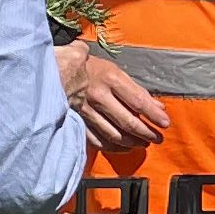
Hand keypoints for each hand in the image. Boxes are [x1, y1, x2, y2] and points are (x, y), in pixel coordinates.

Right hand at [53, 38, 171, 149]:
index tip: (165, 123)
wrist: (49, 70)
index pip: (138, 100)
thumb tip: (154, 101)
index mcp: (110, 79)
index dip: (153, 114)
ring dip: (132, 142)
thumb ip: (133, 86)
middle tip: (157, 138)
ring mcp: (88, 111)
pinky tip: (122, 148)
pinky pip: (97, 139)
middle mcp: (100, 96)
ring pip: (114, 133)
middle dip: (146, 132)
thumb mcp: (110, 67)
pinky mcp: (78, 121)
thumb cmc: (81, 65)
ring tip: (143, 144)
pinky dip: (112, 146)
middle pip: (128, 121)